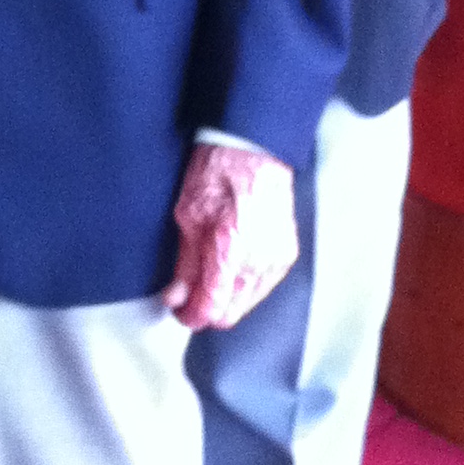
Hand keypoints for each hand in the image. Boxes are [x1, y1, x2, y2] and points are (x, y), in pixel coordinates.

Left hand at [164, 142, 298, 329]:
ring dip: (226, 299)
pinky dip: (245, 286)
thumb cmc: (220, 171)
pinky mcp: (287, 253)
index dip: (190, 316)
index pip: (211, 308)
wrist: (254, 148)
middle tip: (188, 296)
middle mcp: (259, 260)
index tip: (179, 311)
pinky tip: (231, 268)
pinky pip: (263, 286)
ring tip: (208, 276)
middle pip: (231, 314)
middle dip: (207, 310)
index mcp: (231, 250)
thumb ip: (185, 264)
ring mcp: (277, 259)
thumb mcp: (188, 214)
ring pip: (247, 303)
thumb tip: (176, 297)